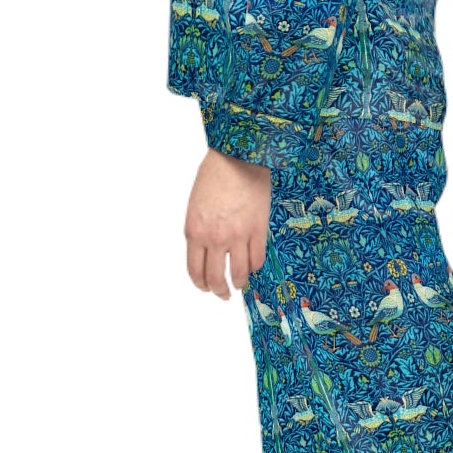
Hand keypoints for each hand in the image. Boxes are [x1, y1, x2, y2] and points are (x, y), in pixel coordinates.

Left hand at [185, 147, 271, 298]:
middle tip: (223, 294)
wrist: (238, 158)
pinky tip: (253, 265)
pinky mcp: (258, 231)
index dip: (201, 284)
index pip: (195, 270)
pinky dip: (255, 266)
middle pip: (215, 278)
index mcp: (194, 232)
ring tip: (240, 283)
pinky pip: (257, 259)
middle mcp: (215, 238)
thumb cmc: (215, 176)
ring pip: (238, 274)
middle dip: (219, 291)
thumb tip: (207, 251)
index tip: (206, 288)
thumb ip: (199, 231)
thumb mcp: (195, 207)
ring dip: (239, 283)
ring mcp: (238, 236)